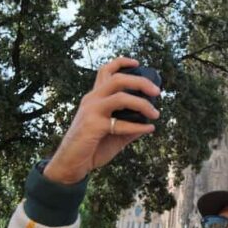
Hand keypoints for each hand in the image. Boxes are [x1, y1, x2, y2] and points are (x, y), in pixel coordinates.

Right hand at [43, 57, 159, 183]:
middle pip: (118, 79)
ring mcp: (91, 111)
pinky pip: (121, 124)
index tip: (137, 63)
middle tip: (157, 92)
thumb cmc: (91, 148)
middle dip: (140, 82)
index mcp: (95, 98)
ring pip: (121, 97)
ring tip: (156, 113)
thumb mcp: (114, 135)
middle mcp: (92, 100)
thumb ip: (130, 127)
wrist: (70, 164)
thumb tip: (149, 123)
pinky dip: (138, 126)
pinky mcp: (93, 126)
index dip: (121, 62)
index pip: (105, 71)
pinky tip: (149, 129)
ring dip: (143, 104)